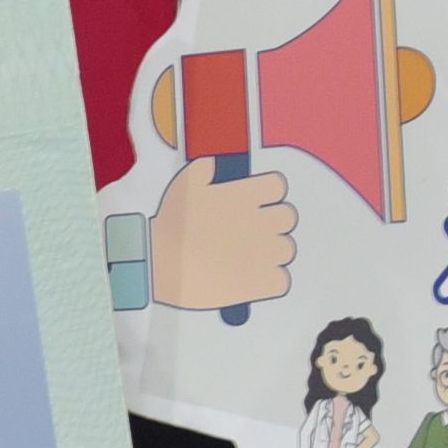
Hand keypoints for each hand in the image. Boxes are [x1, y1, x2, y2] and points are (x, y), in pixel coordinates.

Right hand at [143, 162, 295, 314]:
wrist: (160, 267)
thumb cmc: (171, 226)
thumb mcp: (183, 187)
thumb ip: (202, 171)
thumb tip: (214, 164)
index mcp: (244, 196)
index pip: (277, 187)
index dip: (267, 194)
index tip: (254, 202)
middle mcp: (259, 221)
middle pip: (287, 218)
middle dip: (272, 223)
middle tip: (251, 231)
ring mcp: (262, 253)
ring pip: (287, 249)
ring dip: (272, 252)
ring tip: (250, 256)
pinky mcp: (259, 283)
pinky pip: (281, 279)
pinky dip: (270, 280)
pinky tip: (253, 277)